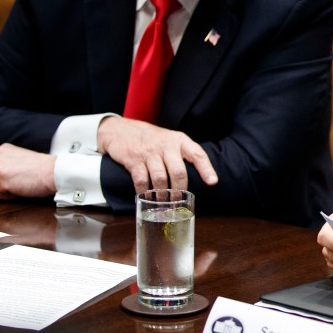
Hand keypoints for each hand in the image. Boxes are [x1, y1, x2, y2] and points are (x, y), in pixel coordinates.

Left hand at [0, 143, 56, 198]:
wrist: (56, 172)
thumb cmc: (43, 169)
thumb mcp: (20, 159)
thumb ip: (5, 164)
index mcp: (1, 150)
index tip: (15, 178)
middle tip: (17, 183)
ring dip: (2, 191)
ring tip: (19, 185)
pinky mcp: (0, 180)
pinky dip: (8, 196)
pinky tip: (21, 189)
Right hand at [96, 116, 217, 194]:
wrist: (120, 129)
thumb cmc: (151, 138)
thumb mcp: (170, 139)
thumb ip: (182, 153)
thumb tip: (199, 176)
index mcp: (179, 140)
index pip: (197, 154)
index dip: (206, 169)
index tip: (213, 182)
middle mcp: (166, 145)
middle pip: (178, 171)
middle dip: (180, 190)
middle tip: (179, 201)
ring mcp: (149, 152)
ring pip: (160, 178)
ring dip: (163, 194)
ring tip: (164, 203)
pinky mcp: (133, 160)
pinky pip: (141, 180)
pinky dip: (144, 192)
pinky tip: (146, 197)